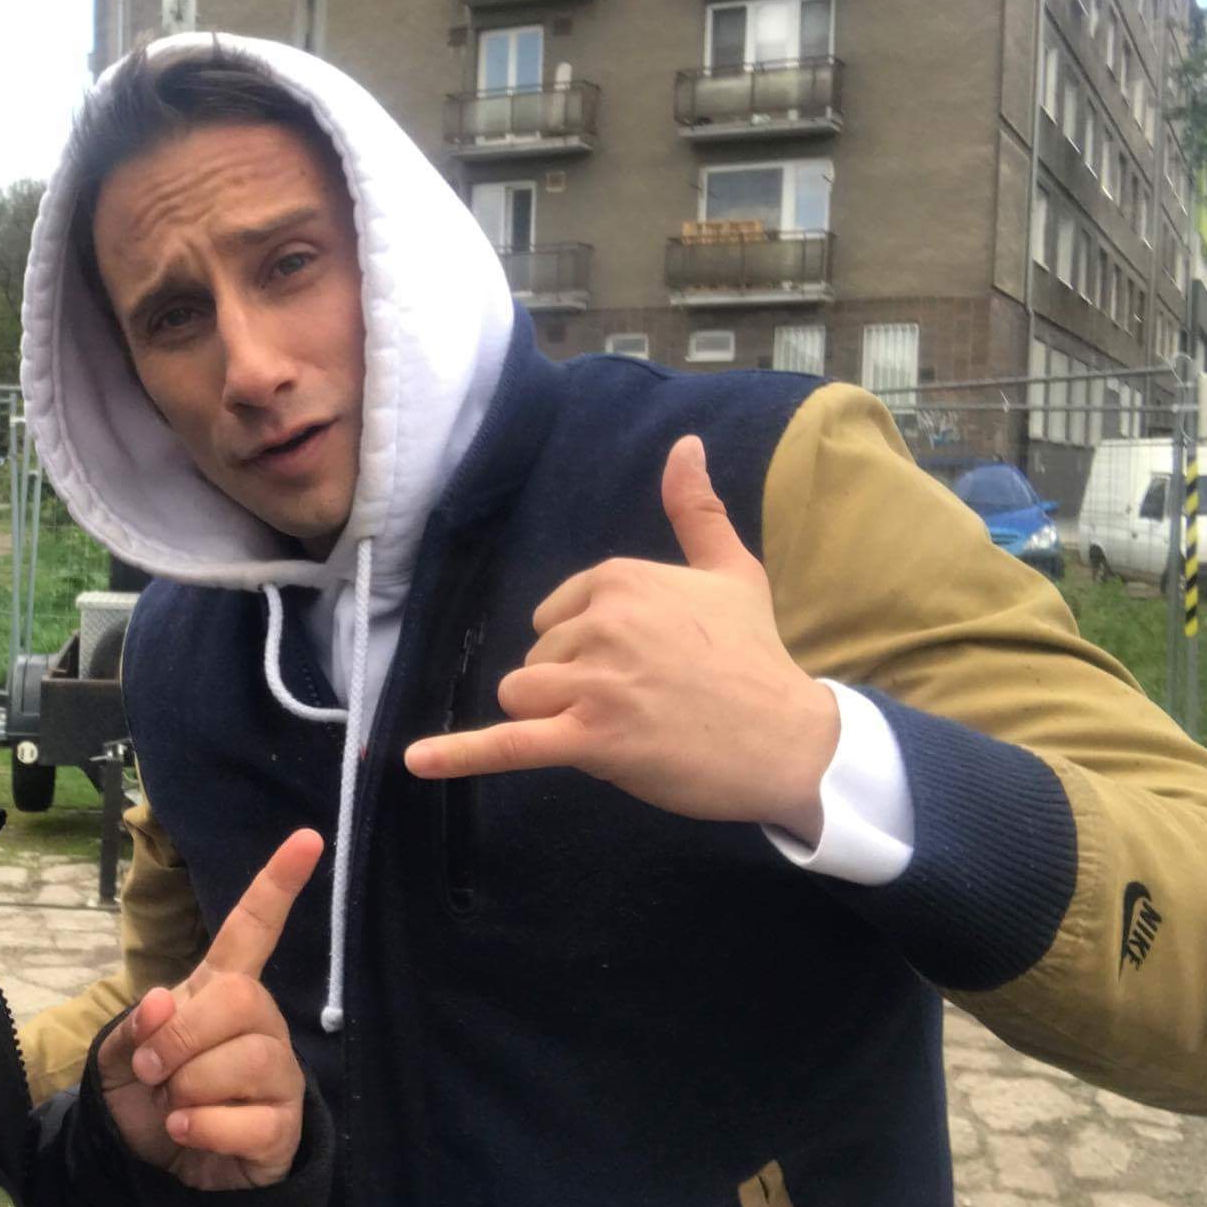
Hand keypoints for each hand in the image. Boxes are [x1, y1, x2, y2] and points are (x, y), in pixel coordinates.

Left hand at [97, 829, 322, 1190]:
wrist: (159, 1165)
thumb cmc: (149, 1094)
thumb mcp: (122, 1054)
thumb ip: (136, 1024)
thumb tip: (164, 1003)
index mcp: (222, 989)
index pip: (253, 928)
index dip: (277, 883)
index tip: (307, 837)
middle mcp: (259, 1021)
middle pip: (237, 1000)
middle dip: (178, 1040)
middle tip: (154, 1071)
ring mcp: (278, 1072)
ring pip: (240, 1062)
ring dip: (186, 1093)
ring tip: (176, 1108)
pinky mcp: (284, 1124)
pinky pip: (245, 1122)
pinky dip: (201, 1132)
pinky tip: (189, 1135)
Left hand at [404, 436, 838, 836]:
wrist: (790, 739)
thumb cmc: (756, 657)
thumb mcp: (732, 571)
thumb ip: (696, 509)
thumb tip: (683, 444)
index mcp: (619, 578)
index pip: (554, 616)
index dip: (587, 649)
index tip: (644, 665)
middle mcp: (602, 621)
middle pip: (537, 659)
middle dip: (574, 687)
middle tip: (647, 702)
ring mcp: (594, 682)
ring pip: (522, 696)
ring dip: (557, 718)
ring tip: (624, 728)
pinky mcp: (591, 738)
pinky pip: (510, 744)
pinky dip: (460, 754)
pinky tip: (416, 761)